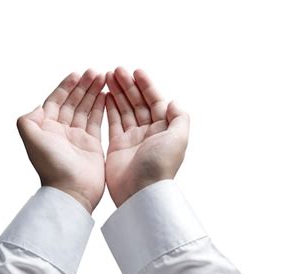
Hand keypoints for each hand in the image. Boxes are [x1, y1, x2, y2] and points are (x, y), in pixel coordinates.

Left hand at [17, 70, 105, 212]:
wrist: (72, 190)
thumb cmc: (52, 166)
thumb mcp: (32, 139)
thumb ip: (28, 120)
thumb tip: (38, 106)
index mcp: (47, 128)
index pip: (56, 101)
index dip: (66, 87)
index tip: (77, 74)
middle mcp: (62, 131)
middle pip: (73, 102)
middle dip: (83, 86)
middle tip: (95, 73)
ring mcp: (78, 137)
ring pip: (86, 109)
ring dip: (93, 93)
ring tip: (103, 78)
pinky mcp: (93, 144)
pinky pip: (97, 121)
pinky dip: (101, 107)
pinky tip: (106, 95)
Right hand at [105, 67, 189, 206]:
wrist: (140, 191)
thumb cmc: (160, 166)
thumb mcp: (178, 139)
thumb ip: (179, 118)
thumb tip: (173, 102)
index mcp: (164, 129)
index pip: (155, 101)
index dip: (147, 86)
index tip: (136, 71)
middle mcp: (149, 132)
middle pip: (138, 103)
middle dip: (128, 86)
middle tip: (116, 70)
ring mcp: (132, 139)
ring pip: (125, 110)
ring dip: (118, 93)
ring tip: (108, 77)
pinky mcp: (117, 146)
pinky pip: (113, 122)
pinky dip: (110, 108)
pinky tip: (105, 95)